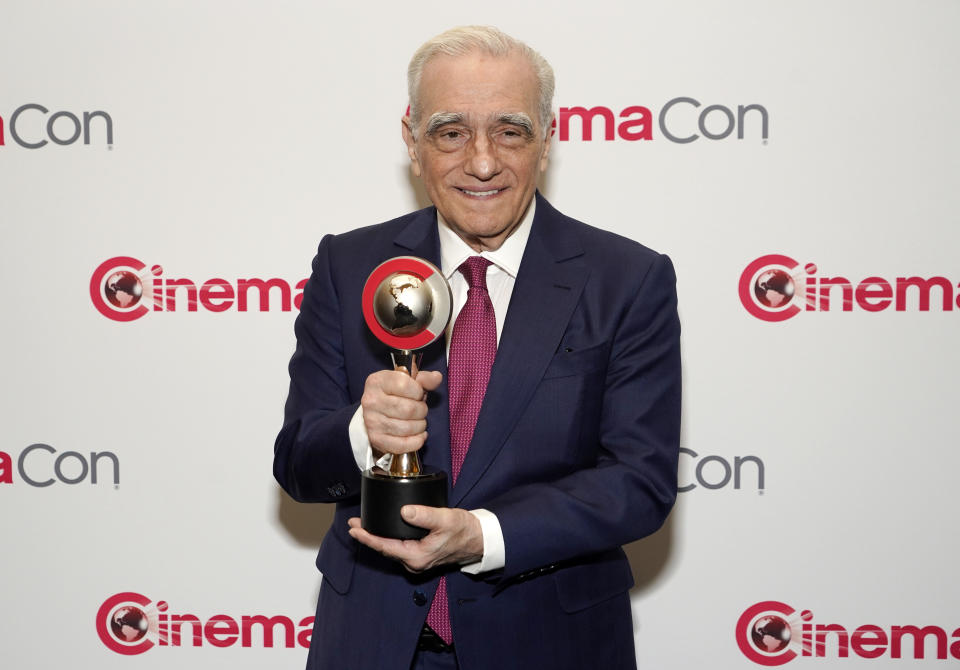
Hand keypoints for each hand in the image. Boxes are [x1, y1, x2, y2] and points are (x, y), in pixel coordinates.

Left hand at [347, 505, 483, 572]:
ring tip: (364, 526)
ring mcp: (417, 560)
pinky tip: (384, 530)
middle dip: (368, 536)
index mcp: (417, 557)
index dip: (367, 538)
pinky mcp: (421, 555)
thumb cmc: (465, 530)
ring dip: (377, 537)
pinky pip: (398, 547)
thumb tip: (404, 511)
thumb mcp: (445, 519)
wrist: (479, 539)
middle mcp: (414, 562)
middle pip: (385, 549)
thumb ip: (424, 515)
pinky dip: (388, 539)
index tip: (354, 529)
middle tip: (354, 523)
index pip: (385, 547)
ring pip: (391, 549)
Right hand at [361, 369, 442, 456]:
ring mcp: (372, 421)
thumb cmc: (393, 394)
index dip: (418, 391)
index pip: (405, 385)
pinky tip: (419, 435)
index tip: (417, 394)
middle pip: (409, 409)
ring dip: (420, 426)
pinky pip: (403, 444)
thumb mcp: (406, 381)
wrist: (376, 413)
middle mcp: (371, 401)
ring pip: (408, 428)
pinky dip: (417, 441)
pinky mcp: (377, 439)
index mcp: (377, 381)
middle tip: (420, 410)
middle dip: (422, 410)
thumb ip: (423, 378)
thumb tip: (437, 377)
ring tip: (418, 421)